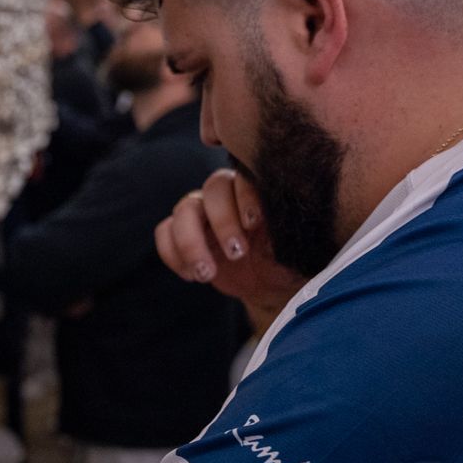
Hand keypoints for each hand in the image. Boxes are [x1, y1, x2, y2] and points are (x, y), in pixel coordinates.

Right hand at [156, 168, 305, 312]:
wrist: (272, 284)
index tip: (254, 225)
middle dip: (222, 223)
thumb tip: (288, 224)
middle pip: (212, 190)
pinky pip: (164, 232)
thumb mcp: (297, 247)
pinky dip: (173, 254)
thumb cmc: (289, 259)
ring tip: (207, 274)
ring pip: (183, 211)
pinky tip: (193, 276)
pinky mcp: (184, 233)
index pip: (243, 178)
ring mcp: (202, 212)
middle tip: (237, 254)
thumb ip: (292, 230)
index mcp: (257, 190)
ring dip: (191, 243)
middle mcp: (227, 194)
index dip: (244, 197)